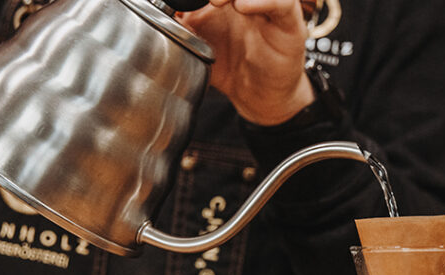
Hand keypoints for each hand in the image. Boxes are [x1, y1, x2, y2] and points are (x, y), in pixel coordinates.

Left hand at [178, 0, 313, 125]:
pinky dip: (262, 1)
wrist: (257, 96)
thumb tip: (155, 10)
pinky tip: (242, 6)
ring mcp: (270, 6)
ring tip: (216, 0)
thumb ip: (179, 24)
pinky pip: (281, 3)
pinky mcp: (288, 23)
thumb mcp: (196, 42)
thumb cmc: (230, 65)